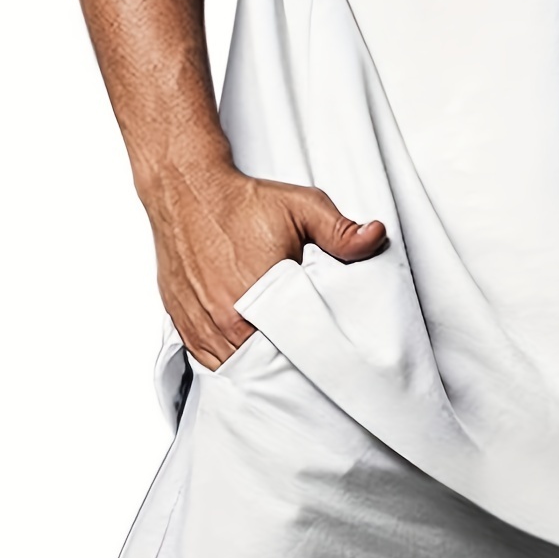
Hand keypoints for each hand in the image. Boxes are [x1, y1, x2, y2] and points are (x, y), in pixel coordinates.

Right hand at [145, 162, 386, 368]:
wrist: (186, 190)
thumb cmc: (240, 202)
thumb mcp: (302, 208)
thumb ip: (341, 231)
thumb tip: (375, 237)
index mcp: (256, 298)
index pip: (291, 352)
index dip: (312, 359)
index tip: (327, 358)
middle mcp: (223, 319)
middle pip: (263, 366)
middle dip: (286, 366)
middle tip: (308, 362)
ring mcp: (199, 324)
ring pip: (234, 367)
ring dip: (256, 365)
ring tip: (280, 361)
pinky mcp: (183, 322)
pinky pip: (208, 360)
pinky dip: (229, 359)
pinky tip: (247, 352)